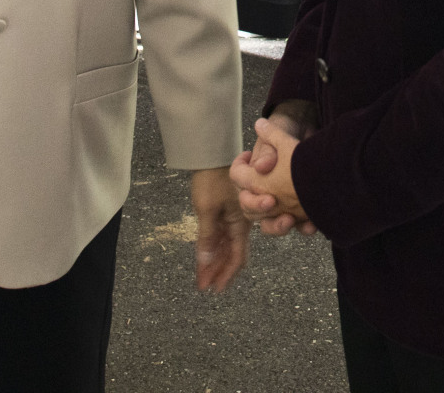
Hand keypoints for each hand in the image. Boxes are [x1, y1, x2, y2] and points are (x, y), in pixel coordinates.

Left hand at [189, 166, 248, 291]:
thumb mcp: (207, 210)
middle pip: (230, 255)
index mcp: (241, 225)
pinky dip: (212, 249)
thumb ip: (206, 237)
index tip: (215, 289)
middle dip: (218, 272)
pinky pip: (219, 237)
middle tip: (205, 287)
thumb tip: (205, 263)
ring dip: (213, 263)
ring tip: (202, 277)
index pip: (237, 258)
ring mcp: (232, 219)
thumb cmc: (212, 180)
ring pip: (224, 248)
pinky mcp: (224, 213)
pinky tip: (204, 258)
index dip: (226, 275)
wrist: (211, 156)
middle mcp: (239, 225)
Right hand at [231, 116, 314, 236]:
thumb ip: (268, 151)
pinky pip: (298, 226)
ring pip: (270, 224)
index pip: (239, 179)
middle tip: (271, 201)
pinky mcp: (300, 211)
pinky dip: (304, 227)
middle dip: (257, 206)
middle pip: (249, 208)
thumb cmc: (293, 134)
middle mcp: (263, 191)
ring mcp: (281, 204)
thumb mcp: (281, 140)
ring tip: (289, 219)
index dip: (242, 177)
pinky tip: (311, 224)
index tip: (254, 170)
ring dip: (277, 225)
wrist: (319, 141)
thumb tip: (259, 166)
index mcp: (254, 173)